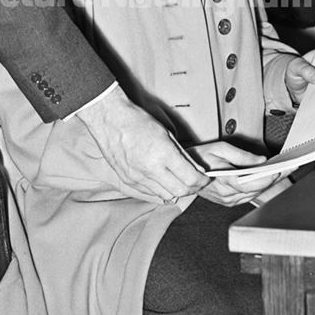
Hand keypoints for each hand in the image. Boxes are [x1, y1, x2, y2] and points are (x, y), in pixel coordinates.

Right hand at [77, 86, 207, 200]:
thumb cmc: (136, 120)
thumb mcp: (165, 132)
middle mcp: (150, 170)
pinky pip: (150, 192)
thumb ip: (181, 154)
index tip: (205, 178)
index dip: (201, 180)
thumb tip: (195, 168)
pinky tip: (163, 180)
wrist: (110, 119)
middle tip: (197, 182)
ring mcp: (137, 177)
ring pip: (165, 195)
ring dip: (176, 190)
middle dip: (193, 188)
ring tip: (181, 181)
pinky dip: (160, 190)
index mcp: (162, 154)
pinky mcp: (128, 180)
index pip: (190, 178)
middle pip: (180, 191)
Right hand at [187, 141, 281, 206]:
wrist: (183, 170)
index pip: (250, 183)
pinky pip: (248, 197)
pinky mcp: (227, 202)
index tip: (280, 170)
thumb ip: (242, 156)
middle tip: (290, 167)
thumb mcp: (220, 148)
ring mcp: (227, 200)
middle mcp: (226, 194)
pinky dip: (258, 188)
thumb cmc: (200, 157)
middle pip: (256, 189)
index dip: (267, 177)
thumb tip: (261, 161)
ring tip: (282, 172)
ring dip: (268, 184)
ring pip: (254, 194)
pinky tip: (266, 179)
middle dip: (273, 178)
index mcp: (223, 180)